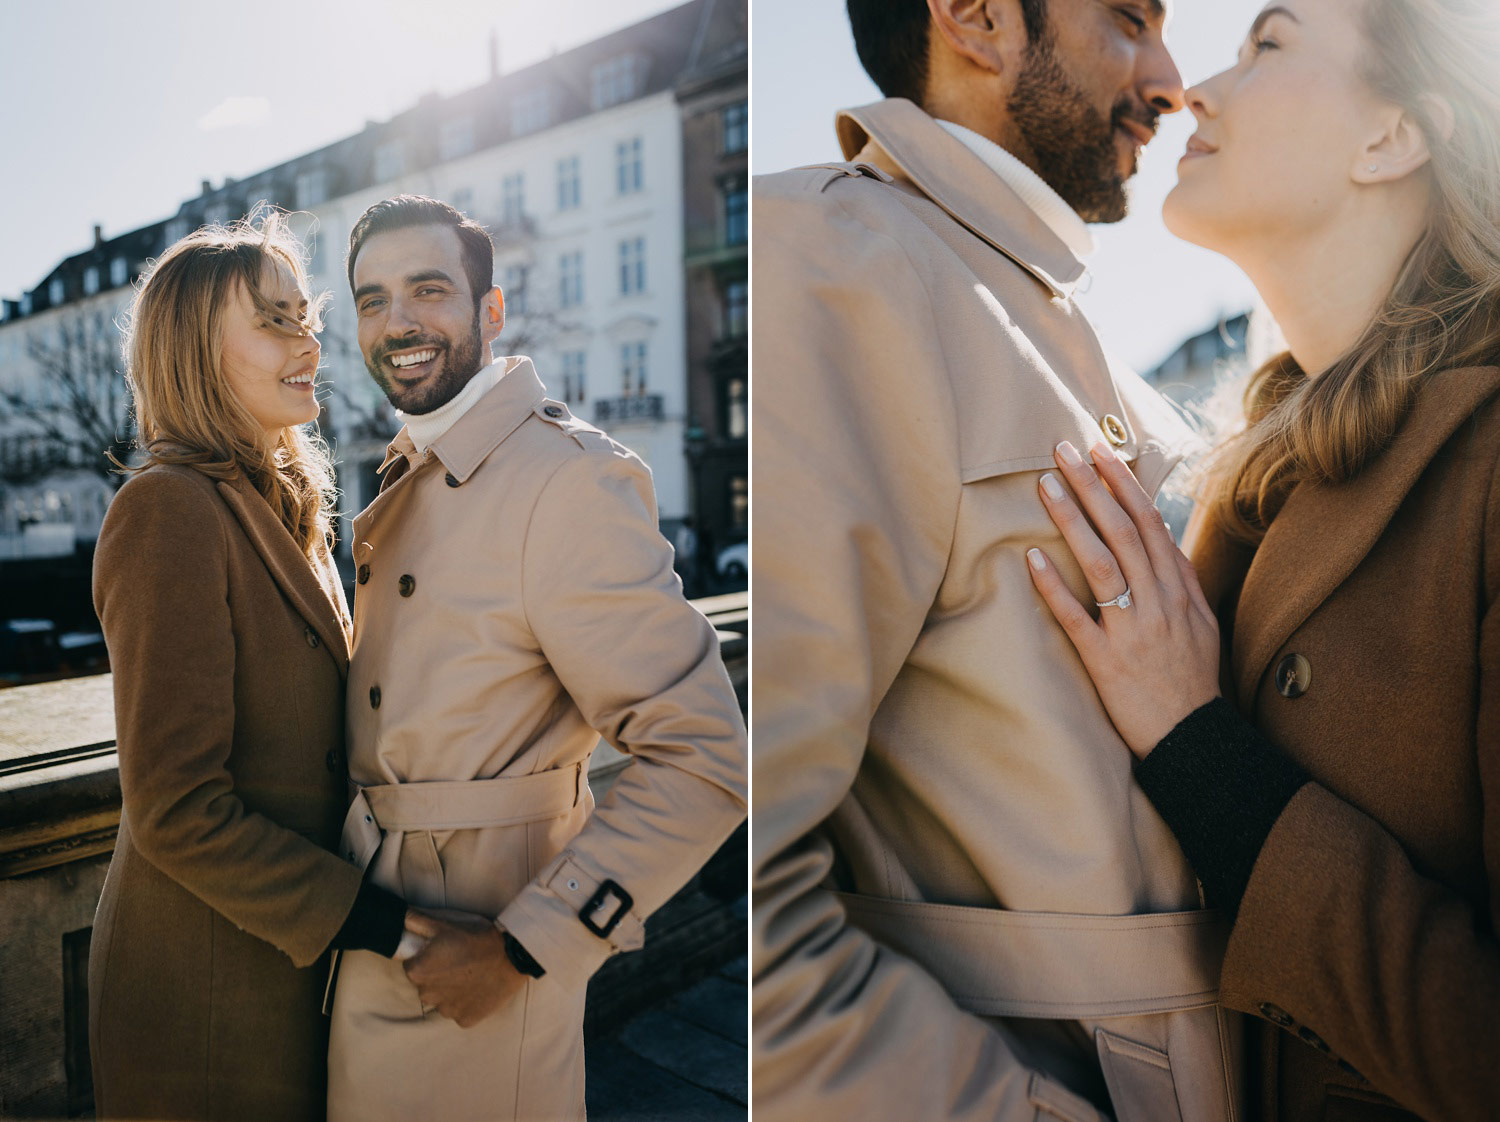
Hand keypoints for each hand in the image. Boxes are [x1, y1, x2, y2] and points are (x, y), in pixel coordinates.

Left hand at [401, 908, 526, 1027]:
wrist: (513, 956)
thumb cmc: (477, 937)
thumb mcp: (445, 924)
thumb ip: (416, 921)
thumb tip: (397, 917)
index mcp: (417, 972)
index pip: (413, 966)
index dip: (429, 957)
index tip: (446, 951)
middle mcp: (426, 995)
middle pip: (427, 985)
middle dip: (439, 975)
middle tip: (460, 961)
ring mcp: (447, 1010)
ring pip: (443, 999)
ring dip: (453, 990)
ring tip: (472, 973)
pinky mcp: (465, 1020)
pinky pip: (461, 1011)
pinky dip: (467, 1002)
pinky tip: (479, 987)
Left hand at [1025, 440, 1221, 757]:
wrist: (1195, 739)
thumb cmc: (1192, 680)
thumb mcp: (1202, 624)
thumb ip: (1183, 580)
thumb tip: (1166, 537)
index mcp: (1178, 591)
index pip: (1150, 523)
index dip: (1124, 484)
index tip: (1100, 450)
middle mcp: (1158, 603)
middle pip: (1125, 531)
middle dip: (1094, 486)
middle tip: (1063, 450)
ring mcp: (1134, 631)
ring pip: (1102, 564)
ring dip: (1073, 520)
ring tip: (1046, 485)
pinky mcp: (1107, 661)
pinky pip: (1077, 618)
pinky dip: (1055, 586)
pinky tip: (1031, 558)